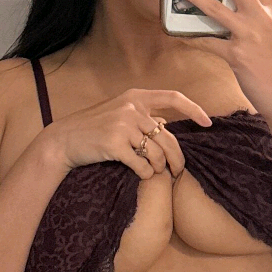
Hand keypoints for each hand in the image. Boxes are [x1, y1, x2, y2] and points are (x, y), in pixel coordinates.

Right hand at [41, 89, 208, 180]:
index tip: (208, 122)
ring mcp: (122, 125)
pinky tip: (140, 174)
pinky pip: (142, 165)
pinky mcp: (114, 144)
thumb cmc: (93, 129)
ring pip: (157, 153)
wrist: (63, 140)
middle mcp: (131, 107)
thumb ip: (141, 117)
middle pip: (168, 137)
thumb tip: (166, 125)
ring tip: (154, 172)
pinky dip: (145, 173)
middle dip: (178, 158)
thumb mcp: (118, 114)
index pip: (174, 97)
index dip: (194, 109)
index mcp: (135, 96)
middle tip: (179, 171)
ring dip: (159, 168)